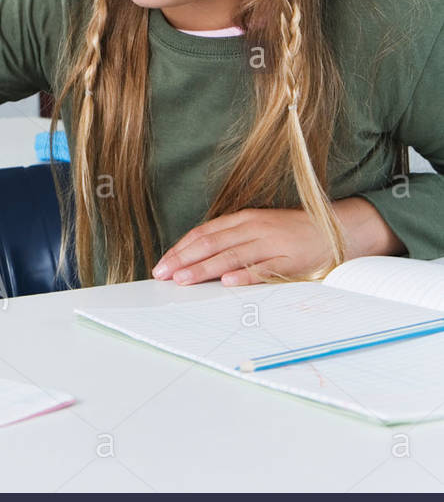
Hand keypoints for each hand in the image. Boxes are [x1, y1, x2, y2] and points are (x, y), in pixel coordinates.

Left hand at [151, 208, 337, 286]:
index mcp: (244, 219)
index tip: (162, 263)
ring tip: (184, 280)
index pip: (204, 233)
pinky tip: (227, 282)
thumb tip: (197, 257)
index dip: (180, 248)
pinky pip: (265, 269)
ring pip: (232, 256)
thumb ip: (232, 238)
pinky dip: (245, 275)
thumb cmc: (292, 232)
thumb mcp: (258, 228)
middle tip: (163, 274)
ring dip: (204, 269)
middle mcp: (255, 228)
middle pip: (212, 244)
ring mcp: (273, 244)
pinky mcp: (292, 261)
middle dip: (184, 260)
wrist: (340, 227)